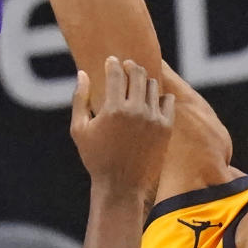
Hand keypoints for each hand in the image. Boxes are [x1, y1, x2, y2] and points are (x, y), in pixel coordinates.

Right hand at [71, 57, 174, 196]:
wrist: (121, 185)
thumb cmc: (96, 158)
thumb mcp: (79, 129)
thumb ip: (80, 99)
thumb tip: (82, 73)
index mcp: (113, 109)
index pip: (116, 72)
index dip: (112, 63)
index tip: (111, 61)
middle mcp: (136, 111)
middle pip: (137, 73)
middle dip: (130, 66)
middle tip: (126, 67)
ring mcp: (153, 119)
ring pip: (152, 85)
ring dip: (144, 81)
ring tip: (137, 86)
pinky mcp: (166, 128)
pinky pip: (168, 100)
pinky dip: (160, 97)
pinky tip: (151, 100)